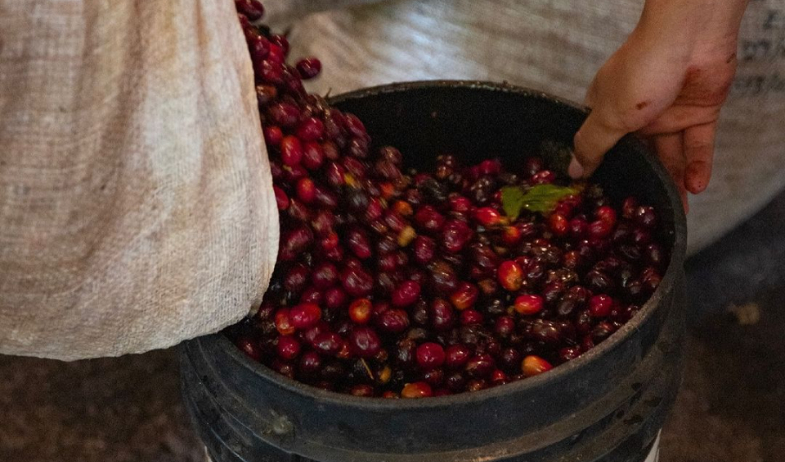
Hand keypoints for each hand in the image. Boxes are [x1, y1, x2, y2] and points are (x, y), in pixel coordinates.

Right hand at [571, 0, 748, 210]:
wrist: (692, 39)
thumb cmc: (642, 68)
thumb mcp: (608, 114)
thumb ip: (591, 145)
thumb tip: (573, 170)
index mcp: (607, 110)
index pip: (600, 147)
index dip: (601, 172)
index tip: (602, 201)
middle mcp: (636, 116)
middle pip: (637, 157)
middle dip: (641, 183)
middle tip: (640, 215)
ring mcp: (669, 115)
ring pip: (670, 157)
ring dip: (672, 181)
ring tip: (673, 210)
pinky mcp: (699, 114)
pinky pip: (697, 147)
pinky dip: (697, 166)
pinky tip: (695, 187)